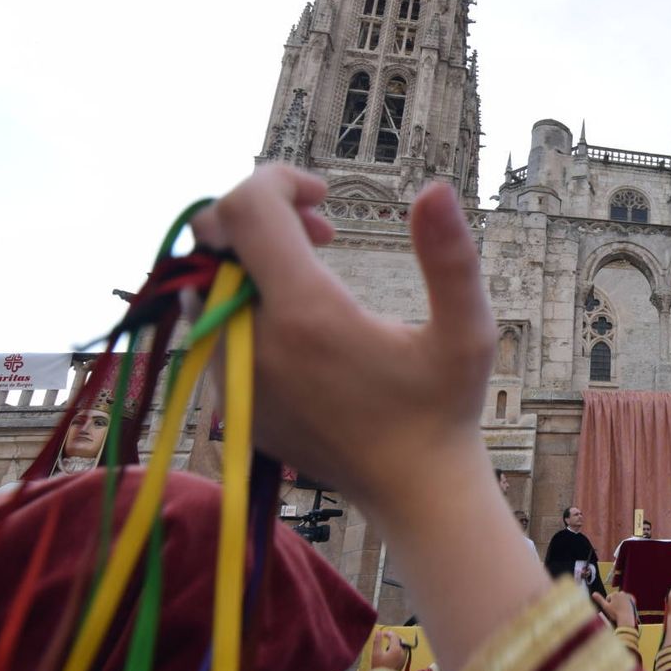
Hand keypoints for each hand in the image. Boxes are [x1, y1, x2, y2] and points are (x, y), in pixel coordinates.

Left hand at [192, 166, 544, 670]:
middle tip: (323, 228)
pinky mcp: (229, 400)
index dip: (278, 180)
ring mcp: (232, 376)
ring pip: (202, 279)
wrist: (412, 491)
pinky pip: (208, 324)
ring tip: (312, 265)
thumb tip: (437, 187)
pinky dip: (240, 298)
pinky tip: (297, 315)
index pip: (247, 210)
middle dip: (261, 213)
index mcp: (306, 315)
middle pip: (213, 237)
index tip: (322, 194)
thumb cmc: (445, 409)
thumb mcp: (467, 330)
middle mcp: (252, 343)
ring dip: (249, 255)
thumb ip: (451, 256)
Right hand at [369, 630, 406, 670]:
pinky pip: (401, 653)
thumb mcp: (375, 654)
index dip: (389, 633)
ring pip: (401, 647)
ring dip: (395, 644)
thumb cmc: (379, 667)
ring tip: (387, 646)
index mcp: (396, 649)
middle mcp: (402, 653)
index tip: (383, 634)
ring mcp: (404, 658)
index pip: (394, 636)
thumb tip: (378, 632)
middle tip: (386, 638)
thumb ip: (377, 642)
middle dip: (393, 638)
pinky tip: (390, 653)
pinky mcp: (403, 663)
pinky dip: (397, 650)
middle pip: (400, 641)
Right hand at [594, 591, 637, 628]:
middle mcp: (621, 592)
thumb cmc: (615, 613)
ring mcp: (628, 596)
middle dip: (614, 603)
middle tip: (616, 611)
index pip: (609, 598)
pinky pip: (627, 601)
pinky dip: (626, 604)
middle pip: (615, 598)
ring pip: (621, 599)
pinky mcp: (632, 600)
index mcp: (614, 593)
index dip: (609, 605)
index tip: (612, 610)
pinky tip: (625, 609)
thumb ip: (599, 599)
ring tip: (620, 611)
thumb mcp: (605, 607)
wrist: (626, 618)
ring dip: (620, 603)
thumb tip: (593, 593)